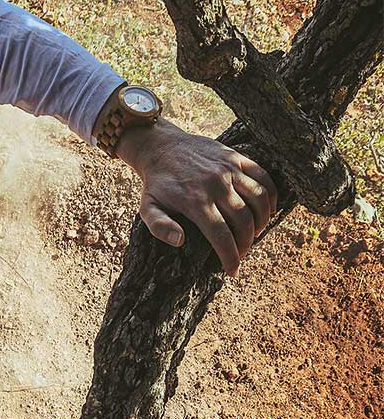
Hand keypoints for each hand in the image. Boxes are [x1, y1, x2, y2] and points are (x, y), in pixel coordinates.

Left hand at [116, 119, 277, 275]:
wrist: (160, 147)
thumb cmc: (156, 184)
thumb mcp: (148, 208)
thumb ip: (159, 227)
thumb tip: (180, 241)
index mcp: (195, 200)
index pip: (221, 235)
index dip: (230, 256)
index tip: (233, 271)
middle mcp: (215, 184)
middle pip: (243, 221)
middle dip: (246, 243)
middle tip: (242, 252)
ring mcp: (228, 169)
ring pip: (258, 199)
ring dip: (262, 221)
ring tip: (255, 234)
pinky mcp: (236, 157)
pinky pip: (263, 177)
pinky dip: (271, 195)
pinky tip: (268, 209)